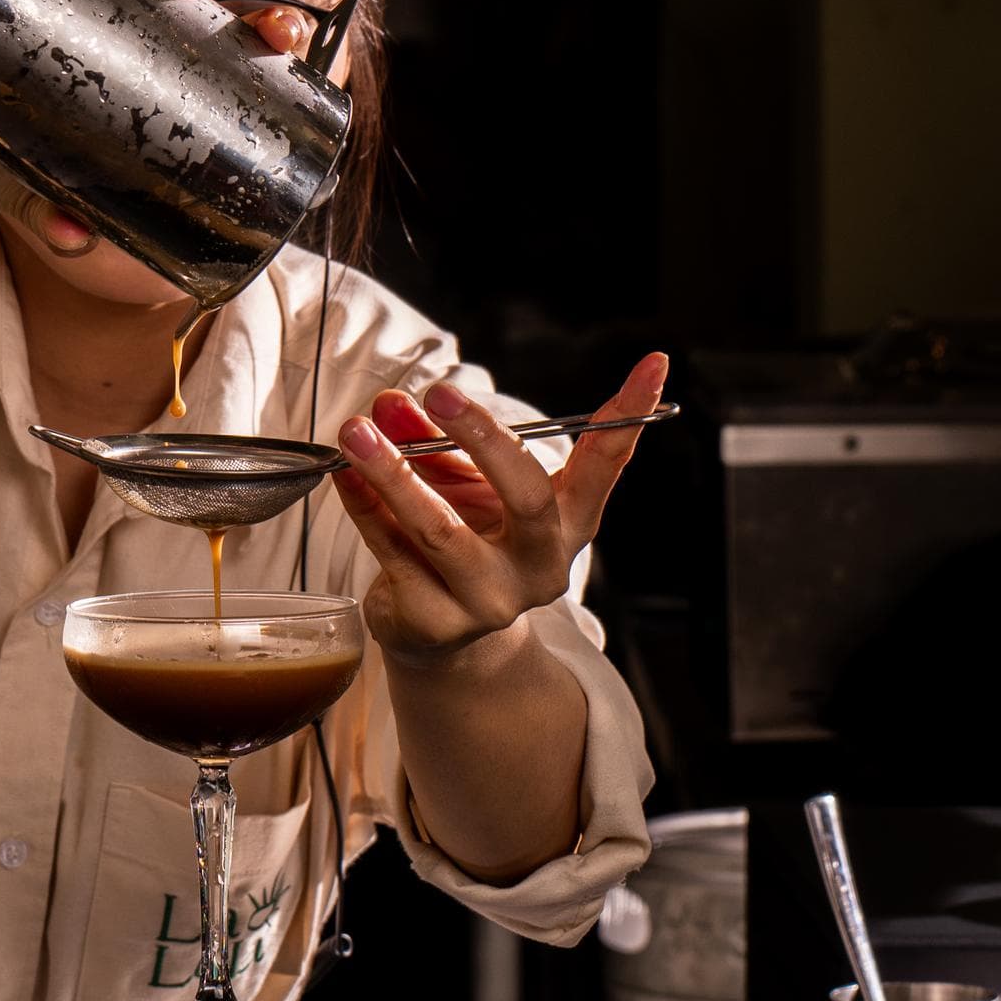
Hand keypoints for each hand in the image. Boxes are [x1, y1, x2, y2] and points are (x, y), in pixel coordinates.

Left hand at [334, 352, 669, 666]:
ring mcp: (488, 600)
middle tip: (443, 391)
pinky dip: (364, 506)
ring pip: (440, 530)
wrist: (442, 637)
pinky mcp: (435, 622)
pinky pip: (392, 552)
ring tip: (359, 428)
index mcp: (567, 525)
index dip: (630, 414)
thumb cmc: (466, 537)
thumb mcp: (464, 480)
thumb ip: (435, 436)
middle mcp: (538, 566)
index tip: (655, 363)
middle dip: (483, 439)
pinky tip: (345, 472)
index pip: (605, 465)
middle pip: (525, 498)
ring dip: (393, 471)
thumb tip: (395, 401)